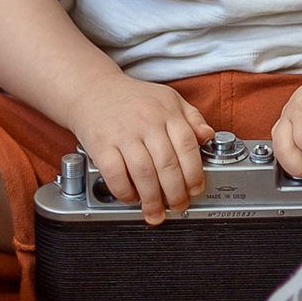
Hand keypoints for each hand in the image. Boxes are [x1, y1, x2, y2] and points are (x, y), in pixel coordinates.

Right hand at [68, 78, 213, 224]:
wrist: (93, 89)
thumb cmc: (133, 99)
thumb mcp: (168, 99)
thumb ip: (192, 118)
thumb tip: (208, 136)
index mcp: (166, 111)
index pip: (187, 146)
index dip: (194, 174)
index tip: (195, 190)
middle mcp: (146, 122)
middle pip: (167, 164)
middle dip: (176, 193)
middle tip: (178, 206)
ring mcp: (123, 133)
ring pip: (143, 173)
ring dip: (152, 198)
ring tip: (156, 211)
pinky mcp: (101, 144)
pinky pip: (115, 173)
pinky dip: (125, 191)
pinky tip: (131, 197)